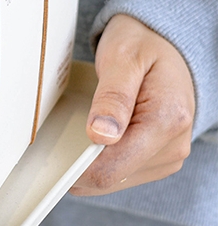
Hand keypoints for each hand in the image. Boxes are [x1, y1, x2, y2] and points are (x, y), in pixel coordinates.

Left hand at [71, 14, 194, 195]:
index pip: (114, 168)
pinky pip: (123, 174)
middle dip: (81, 167)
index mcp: (168, 120)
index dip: (78, 170)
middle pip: (113, 178)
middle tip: (56, 144)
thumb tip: (101, 135)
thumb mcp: (123, 58)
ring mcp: (169, 155)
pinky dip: (103, 162)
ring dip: (91, 166)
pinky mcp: (159, 159)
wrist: (164, 45)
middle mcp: (174, 145)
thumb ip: (113, 97)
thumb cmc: (142, 45)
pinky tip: (93, 141)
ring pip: (116, 181)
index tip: (51, 160)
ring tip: (79, 135)